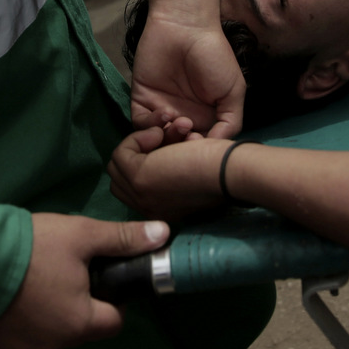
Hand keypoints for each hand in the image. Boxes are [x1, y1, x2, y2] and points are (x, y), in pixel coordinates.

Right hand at [0, 214, 169, 348]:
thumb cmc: (30, 249)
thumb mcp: (80, 235)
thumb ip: (122, 238)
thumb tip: (163, 234)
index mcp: (81, 322)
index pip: (115, 320)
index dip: (114, 296)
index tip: (101, 273)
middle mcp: (56, 343)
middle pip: (83, 325)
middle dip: (82, 300)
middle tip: (66, 266)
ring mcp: (24, 347)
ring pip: (52, 329)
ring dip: (52, 308)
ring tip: (37, 273)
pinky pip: (23, 331)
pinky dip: (25, 315)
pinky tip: (15, 288)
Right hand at [109, 128, 226, 219]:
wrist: (230, 173)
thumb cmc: (218, 170)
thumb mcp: (185, 175)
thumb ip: (166, 172)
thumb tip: (151, 156)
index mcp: (159, 215)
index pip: (131, 190)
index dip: (142, 163)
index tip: (165, 149)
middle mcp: (147, 211)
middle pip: (120, 179)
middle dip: (135, 155)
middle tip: (160, 142)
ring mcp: (140, 196)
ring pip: (118, 165)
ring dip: (137, 145)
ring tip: (161, 136)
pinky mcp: (139, 178)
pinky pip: (121, 153)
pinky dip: (138, 137)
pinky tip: (159, 134)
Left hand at [129, 15, 245, 138]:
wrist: (186, 27)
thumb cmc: (214, 57)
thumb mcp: (234, 92)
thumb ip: (230, 123)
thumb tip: (219, 150)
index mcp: (206, 120)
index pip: (200, 149)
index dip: (201, 152)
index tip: (204, 144)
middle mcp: (183, 119)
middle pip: (177, 149)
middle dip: (182, 147)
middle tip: (189, 133)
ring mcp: (161, 111)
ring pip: (158, 141)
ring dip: (167, 138)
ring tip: (179, 121)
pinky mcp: (141, 101)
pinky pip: (141, 125)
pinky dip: (150, 126)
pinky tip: (164, 113)